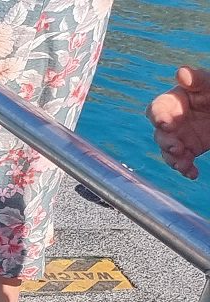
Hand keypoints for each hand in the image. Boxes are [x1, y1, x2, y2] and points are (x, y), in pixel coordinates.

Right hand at [149, 65, 209, 179]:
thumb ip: (199, 80)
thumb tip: (181, 72)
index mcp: (176, 101)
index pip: (158, 108)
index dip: (158, 116)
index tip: (165, 123)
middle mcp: (174, 119)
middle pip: (160, 132)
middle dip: (165, 141)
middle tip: (177, 147)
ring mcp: (180, 136)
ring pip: (167, 150)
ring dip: (173, 158)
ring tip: (184, 163)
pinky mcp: (189, 150)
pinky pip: (181, 162)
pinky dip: (184, 168)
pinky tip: (192, 173)